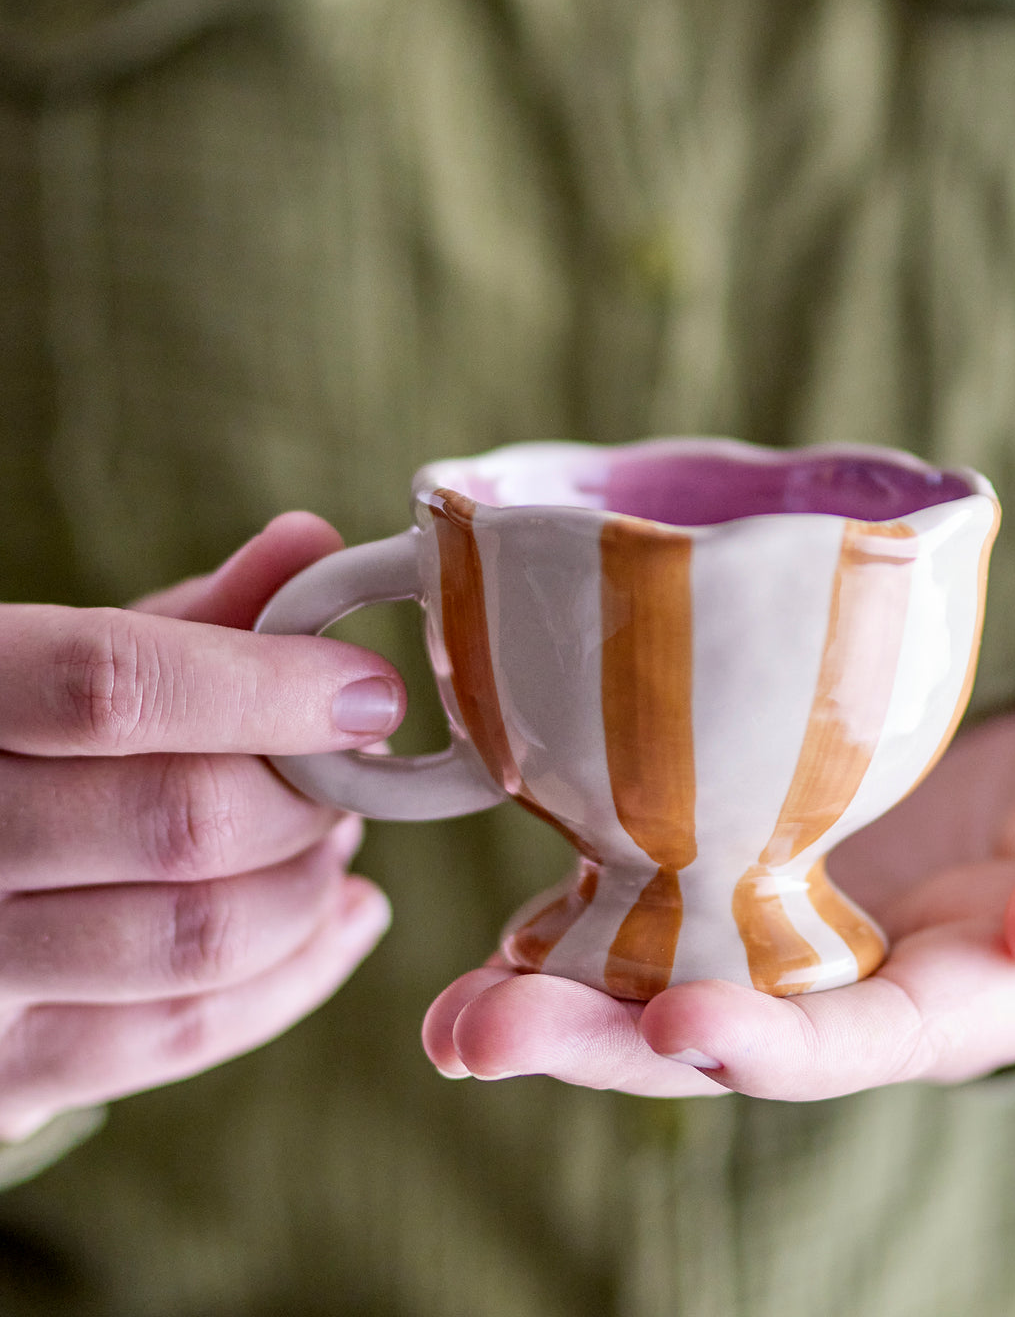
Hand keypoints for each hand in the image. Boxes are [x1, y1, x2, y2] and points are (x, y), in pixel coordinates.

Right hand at [0, 514, 398, 1140]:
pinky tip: (343, 917)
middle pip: (179, 822)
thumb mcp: (52, 664)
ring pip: (197, 939)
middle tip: (353, 765)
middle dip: (306, 793)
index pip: (110, 686)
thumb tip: (314, 545)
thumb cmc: (0, 749)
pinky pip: (182, 1036)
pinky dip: (296, 974)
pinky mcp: (4, 1075)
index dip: (265, 687)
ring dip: (308, 884)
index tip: (371, 692)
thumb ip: (178, 618)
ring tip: (333, 833)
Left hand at [423, 658, 1014, 1097]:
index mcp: (969, 991)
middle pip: (727, 1029)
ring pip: (674, 976)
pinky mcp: (770, 856)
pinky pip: (670, 898)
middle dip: (605, 1042)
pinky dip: (586, 919)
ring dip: (561, 994)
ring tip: (452, 1010)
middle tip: (477, 1031)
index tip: (672, 1027)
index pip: (858, 1041)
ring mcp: (810, 920)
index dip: (767, 1045)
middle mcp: (868, 978)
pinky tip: (503, 927)